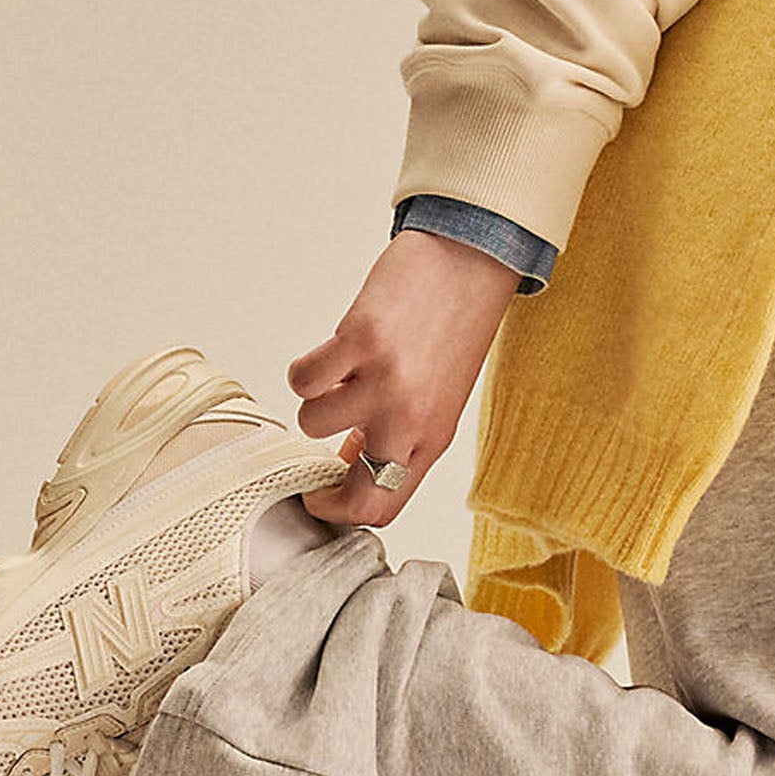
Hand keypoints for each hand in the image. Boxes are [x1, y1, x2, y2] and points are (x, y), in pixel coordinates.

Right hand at [287, 228, 523, 527]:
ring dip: (314, 403)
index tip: (324, 497)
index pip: (384, 507)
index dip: (344, 514)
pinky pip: (304, 378)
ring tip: (337, 379)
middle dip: (320, 491)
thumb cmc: (452, 328)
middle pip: (355, 494)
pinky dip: (306, 369)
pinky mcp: (362, 340)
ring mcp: (385, 382)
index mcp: (431, 439)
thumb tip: (353, 459)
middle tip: (310, 471)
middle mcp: (410, 419)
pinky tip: (332, 354)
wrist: (469, 261)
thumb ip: (399, 436)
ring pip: (313, 423)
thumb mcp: (436, 399)